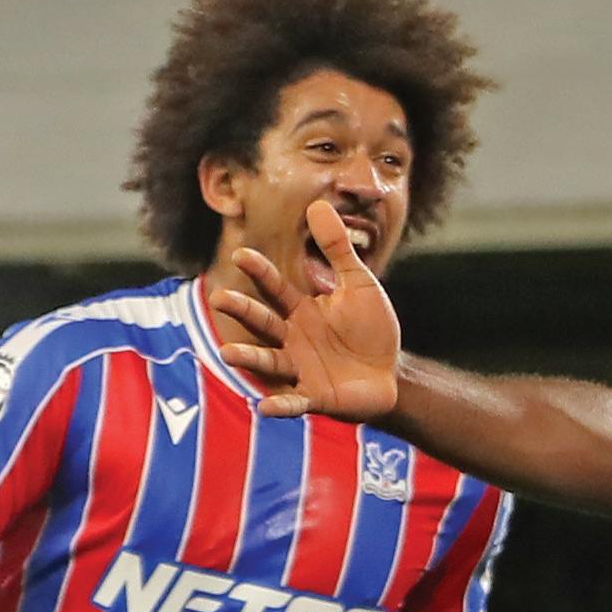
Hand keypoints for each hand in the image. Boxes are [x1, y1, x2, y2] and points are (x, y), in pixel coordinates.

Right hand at [209, 199, 401, 420]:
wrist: (393, 374)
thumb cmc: (372, 328)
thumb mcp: (359, 284)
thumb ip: (338, 249)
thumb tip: (318, 204)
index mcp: (301, 310)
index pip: (275, 288)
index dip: (260, 272)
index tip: (241, 253)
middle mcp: (293, 339)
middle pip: (263, 323)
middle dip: (243, 311)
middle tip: (218, 297)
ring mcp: (301, 369)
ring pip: (270, 362)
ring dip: (250, 359)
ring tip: (227, 354)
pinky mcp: (314, 397)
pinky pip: (293, 402)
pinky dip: (280, 406)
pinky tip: (265, 406)